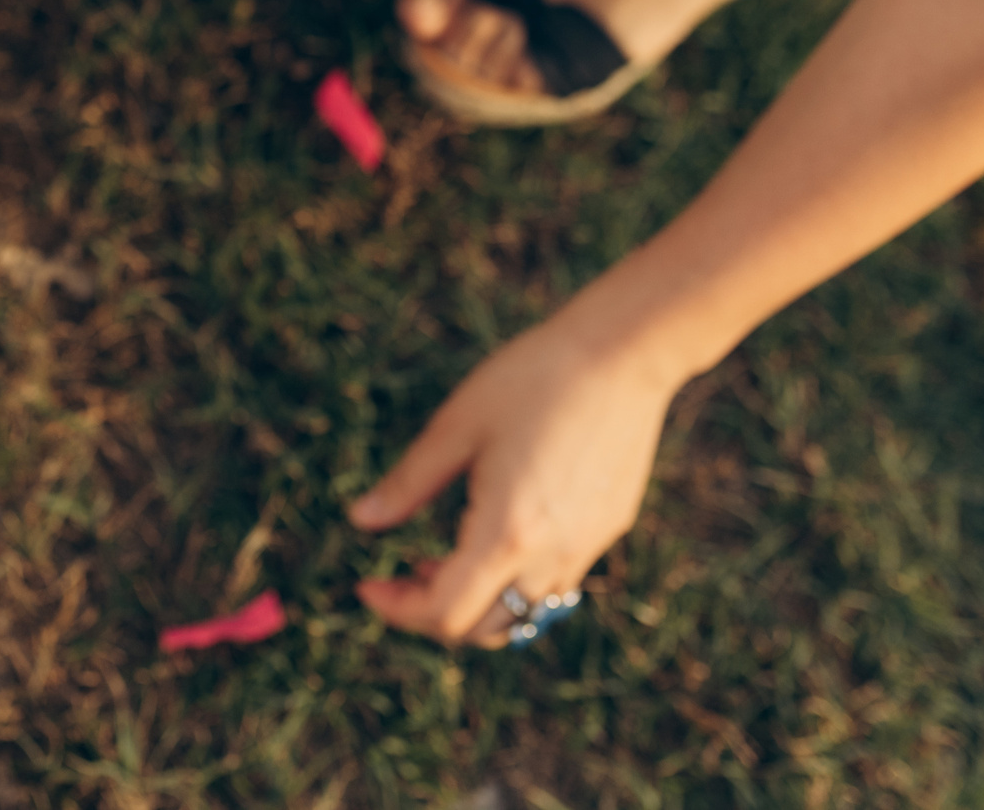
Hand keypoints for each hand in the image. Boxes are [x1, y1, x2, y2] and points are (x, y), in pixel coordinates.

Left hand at [345, 315, 682, 644]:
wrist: (622, 354)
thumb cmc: (532, 380)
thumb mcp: (456, 427)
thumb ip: (407, 484)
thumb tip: (360, 521)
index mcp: (505, 533)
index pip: (446, 612)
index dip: (398, 610)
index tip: (367, 585)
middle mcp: (551, 556)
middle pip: (484, 628)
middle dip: (431, 615)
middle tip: (400, 575)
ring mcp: (586, 548)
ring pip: (524, 615)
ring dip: (475, 604)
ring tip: (439, 559)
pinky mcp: (606, 531)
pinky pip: (554, 585)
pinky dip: (512, 583)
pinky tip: (493, 534)